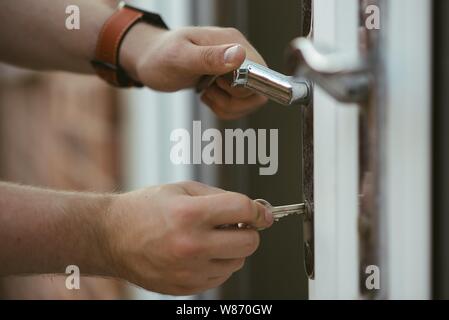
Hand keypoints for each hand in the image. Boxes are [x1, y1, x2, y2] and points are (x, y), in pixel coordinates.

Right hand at [103, 181, 273, 294]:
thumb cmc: (145, 209)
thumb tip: (253, 210)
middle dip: (248, 231)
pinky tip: (199, 252)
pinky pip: (220, 277)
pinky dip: (217, 264)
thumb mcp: (182, 189)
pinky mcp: (185, 287)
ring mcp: (188, 271)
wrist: (111, 237)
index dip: (258, 210)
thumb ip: (220, 197)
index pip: (243, 210)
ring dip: (232, 249)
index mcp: (189, 214)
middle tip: (235, 225)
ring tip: (210, 238)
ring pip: (237, 262)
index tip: (261, 213)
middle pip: (249, 243)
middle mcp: (190, 245)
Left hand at [120, 25, 268, 119]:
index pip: (260, 73)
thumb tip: (239, 55)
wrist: (149, 59)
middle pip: (259, 90)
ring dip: (228, 107)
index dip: (244, 88)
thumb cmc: (160, 56)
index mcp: (232, 42)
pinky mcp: (231, 81)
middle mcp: (240, 54)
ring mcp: (236, 69)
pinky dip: (225, 109)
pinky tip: (208, 97)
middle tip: (209, 91)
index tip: (220, 86)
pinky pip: (240, 105)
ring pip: (251, 101)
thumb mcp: (180, 57)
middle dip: (233, 101)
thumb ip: (209, 57)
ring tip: (207, 95)